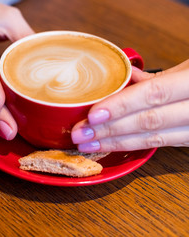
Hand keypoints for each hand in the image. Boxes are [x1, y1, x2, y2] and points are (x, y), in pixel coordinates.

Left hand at [71, 60, 188, 151]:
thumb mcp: (188, 69)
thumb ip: (156, 77)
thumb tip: (122, 79)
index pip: (155, 94)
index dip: (122, 106)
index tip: (92, 114)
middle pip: (149, 122)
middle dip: (110, 130)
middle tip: (79, 134)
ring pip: (153, 139)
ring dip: (116, 143)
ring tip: (87, 144)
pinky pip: (159, 145)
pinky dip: (131, 145)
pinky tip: (109, 145)